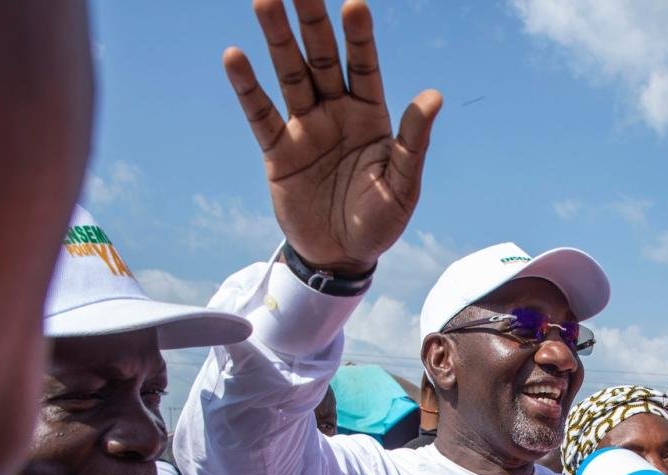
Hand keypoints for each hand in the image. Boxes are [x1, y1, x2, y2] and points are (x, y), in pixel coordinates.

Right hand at [224, 0, 441, 273]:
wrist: (341, 256)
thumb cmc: (379, 222)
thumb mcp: (402, 187)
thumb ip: (413, 143)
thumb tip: (433, 96)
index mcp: (370, 116)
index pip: (364, 66)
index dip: (359, 37)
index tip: (354, 3)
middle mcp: (336, 113)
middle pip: (322, 58)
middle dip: (312, 21)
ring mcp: (305, 129)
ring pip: (290, 75)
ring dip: (277, 39)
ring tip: (263, 0)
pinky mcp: (278, 151)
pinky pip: (261, 114)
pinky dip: (247, 87)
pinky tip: (235, 57)